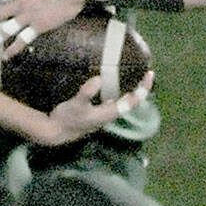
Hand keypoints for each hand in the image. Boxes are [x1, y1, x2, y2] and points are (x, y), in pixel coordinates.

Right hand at [34, 70, 153, 146]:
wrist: (56, 132)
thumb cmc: (66, 119)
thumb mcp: (75, 105)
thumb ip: (86, 93)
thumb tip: (98, 79)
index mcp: (110, 113)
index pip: (133, 101)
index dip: (143, 88)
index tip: (149, 74)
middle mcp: (110, 114)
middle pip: (131, 101)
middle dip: (139, 88)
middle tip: (145, 72)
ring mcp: (104, 114)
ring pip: (123, 102)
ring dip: (130, 89)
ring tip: (133, 75)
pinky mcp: (97, 112)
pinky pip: (114, 100)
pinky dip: (118, 91)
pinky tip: (112, 82)